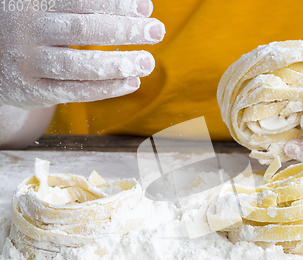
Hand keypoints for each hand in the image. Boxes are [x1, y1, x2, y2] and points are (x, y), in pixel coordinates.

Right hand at [0, 0, 164, 108]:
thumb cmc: (36, 29)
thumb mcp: (50, 9)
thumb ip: (87, 5)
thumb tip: (142, 4)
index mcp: (35, 3)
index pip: (81, 1)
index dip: (116, 4)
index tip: (146, 8)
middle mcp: (29, 31)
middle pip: (81, 29)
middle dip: (123, 30)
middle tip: (157, 31)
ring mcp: (29, 63)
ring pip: (77, 64)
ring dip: (117, 63)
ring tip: (147, 62)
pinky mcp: (33, 91)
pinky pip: (74, 92)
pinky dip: (106, 89)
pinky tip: (132, 82)